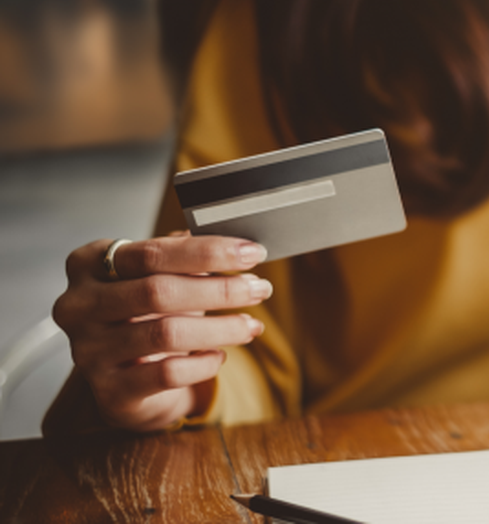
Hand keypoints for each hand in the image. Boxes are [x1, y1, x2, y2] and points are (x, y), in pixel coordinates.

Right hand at [52, 233, 271, 431]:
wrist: (126, 376)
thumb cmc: (148, 314)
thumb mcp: (161, 277)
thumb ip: (189, 257)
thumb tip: (239, 247)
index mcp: (89, 264)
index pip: (152, 252)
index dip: (208, 251)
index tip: (252, 252)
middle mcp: (79, 306)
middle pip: (158, 291)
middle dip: (220, 289)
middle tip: (260, 289)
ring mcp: (89, 351)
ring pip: (166, 334)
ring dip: (221, 327)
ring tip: (251, 324)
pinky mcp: (110, 391)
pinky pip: (168, 373)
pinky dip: (204, 363)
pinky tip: (219, 356)